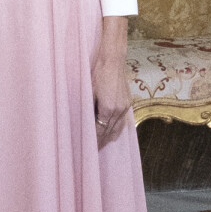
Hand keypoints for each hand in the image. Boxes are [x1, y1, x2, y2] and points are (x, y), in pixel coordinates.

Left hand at [91, 15, 131, 146]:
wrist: (112, 59)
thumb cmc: (95, 73)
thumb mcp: (86, 92)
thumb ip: (86, 110)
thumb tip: (82, 124)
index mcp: (108, 108)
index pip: (99, 131)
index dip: (92, 141)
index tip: (85, 150)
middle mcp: (119, 110)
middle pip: (108, 133)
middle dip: (100, 143)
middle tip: (90, 152)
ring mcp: (125, 107)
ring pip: (117, 130)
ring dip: (108, 138)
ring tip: (100, 145)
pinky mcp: (128, 103)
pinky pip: (122, 123)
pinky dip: (116, 130)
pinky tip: (111, 134)